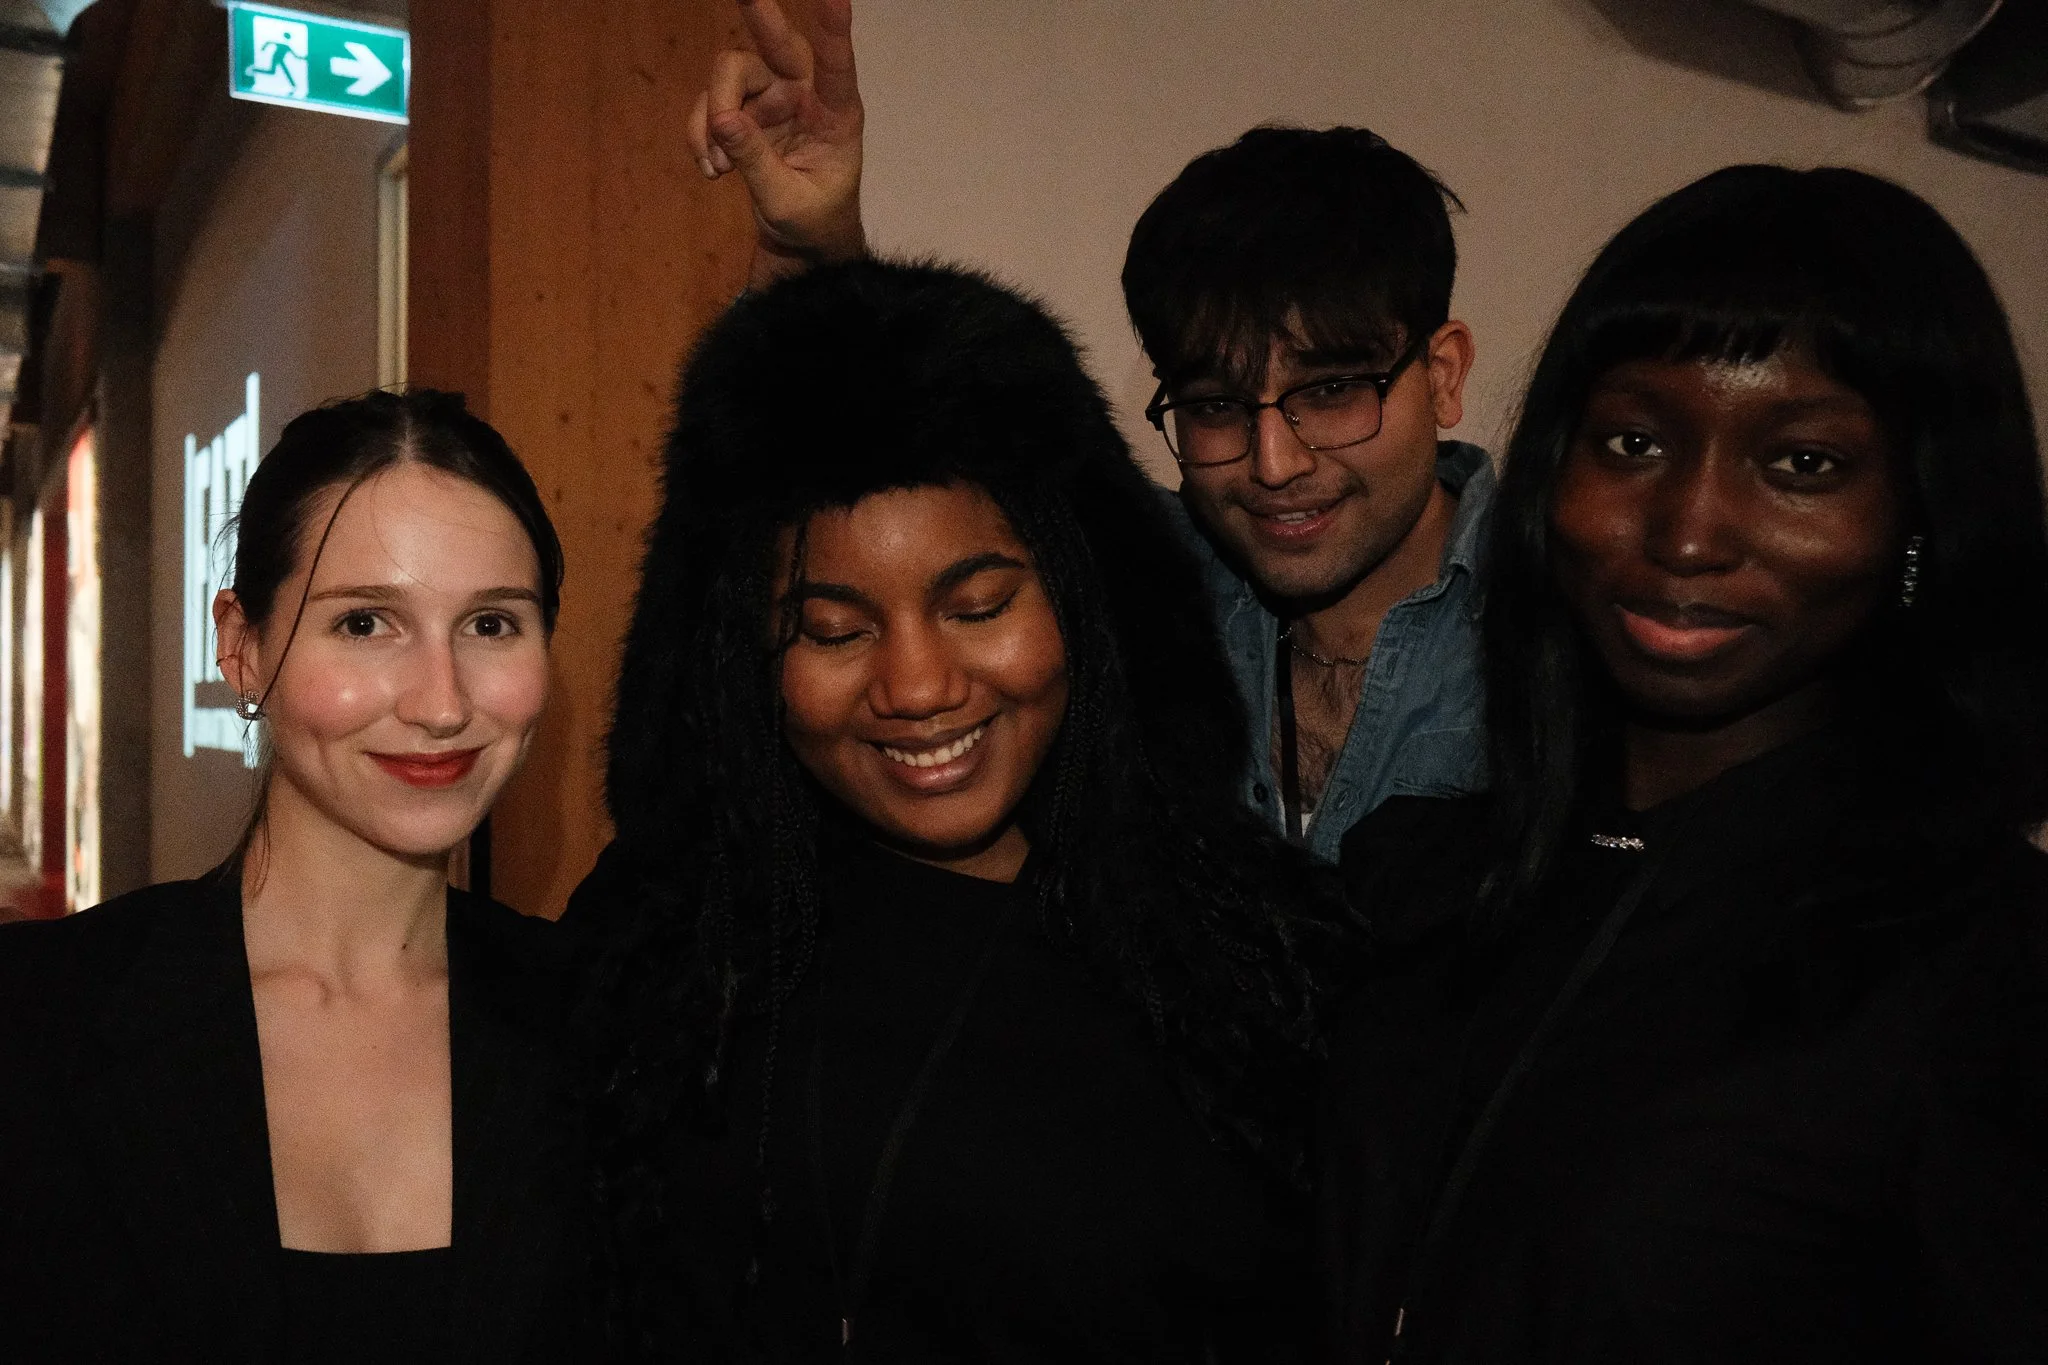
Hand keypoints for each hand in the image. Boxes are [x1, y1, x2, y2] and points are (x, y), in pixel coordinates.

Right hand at [689, 0, 867, 288]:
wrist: (800, 241)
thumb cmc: (813, 220)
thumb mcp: (788, 203)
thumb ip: (757, 163)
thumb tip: (723, 120)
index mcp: (837, 115)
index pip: (837, 67)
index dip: (834, 31)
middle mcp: (805, 94)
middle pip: (778, 44)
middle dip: (760, 15)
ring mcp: (771, 97)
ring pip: (731, 74)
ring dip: (713, 117)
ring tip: (717, 168)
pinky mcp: (742, 109)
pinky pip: (709, 105)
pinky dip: (701, 135)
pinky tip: (712, 171)